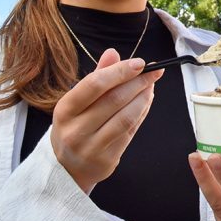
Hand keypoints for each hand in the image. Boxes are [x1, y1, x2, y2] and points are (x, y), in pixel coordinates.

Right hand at [50, 48, 163, 191]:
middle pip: (114, 99)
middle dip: (138, 82)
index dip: (120, 71)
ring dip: (144, 98)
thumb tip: (113, 52)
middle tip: (155, 71)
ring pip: (126, 117)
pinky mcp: (107, 159)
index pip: (95, 85)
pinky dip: (141, 113)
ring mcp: (91, 147)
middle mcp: (75, 129)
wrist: (66, 168)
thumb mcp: (76, 101)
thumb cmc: (74, 126)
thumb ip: (96, 76)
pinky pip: (130, 131)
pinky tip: (147, 101)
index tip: (141, 62)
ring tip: (152, 85)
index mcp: (65, 109)